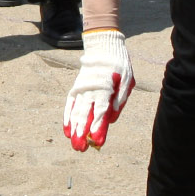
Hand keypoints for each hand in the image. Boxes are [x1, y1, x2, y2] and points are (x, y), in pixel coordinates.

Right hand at [63, 29, 133, 150]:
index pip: (101, 112)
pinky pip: (70, 104)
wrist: (103, 46)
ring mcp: (82, 89)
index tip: (97, 142)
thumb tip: (111, 118)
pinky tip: (67, 130)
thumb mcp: (127, 80)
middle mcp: (91, 90)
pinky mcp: (77, 88)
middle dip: (83, 133)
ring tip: (74, 144)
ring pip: (76, 112)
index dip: (98, 128)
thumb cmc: (119, 65)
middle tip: (80, 149)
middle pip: (86, 115)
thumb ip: (120, 99)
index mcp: (105, 88)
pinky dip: (67, 117)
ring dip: (75, 129)